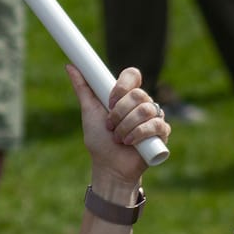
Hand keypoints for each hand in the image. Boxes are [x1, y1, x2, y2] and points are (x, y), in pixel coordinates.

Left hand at [70, 65, 168, 190]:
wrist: (109, 167)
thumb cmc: (99, 141)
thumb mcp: (89, 112)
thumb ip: (83, 89)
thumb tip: (70, 66)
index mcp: (126, 95)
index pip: (132, 75)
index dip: (122, 86)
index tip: (109, 101)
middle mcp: (142, 103)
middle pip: (138, 94)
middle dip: (119, 113)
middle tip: (110, 126)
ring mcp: (154, 117)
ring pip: (146, 109)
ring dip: (126, 126)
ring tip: (118, 138)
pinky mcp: (162, 132)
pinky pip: (157, 125)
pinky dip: (139, 134)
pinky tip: (129, 143)